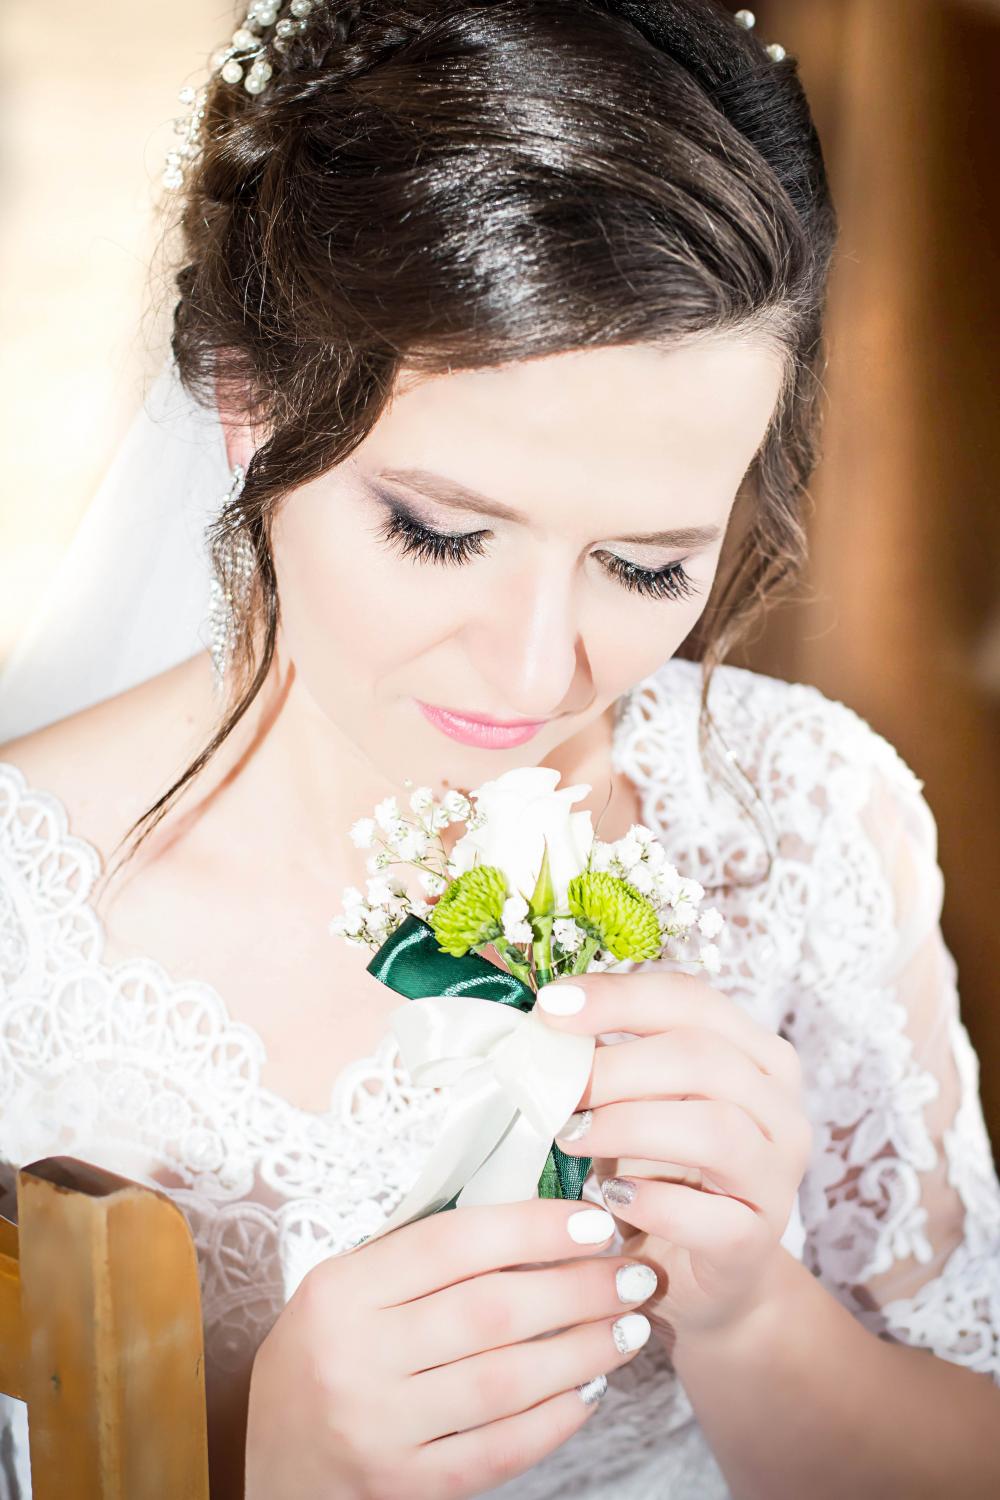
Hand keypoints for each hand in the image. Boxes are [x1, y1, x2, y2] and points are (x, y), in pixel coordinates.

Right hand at [244, 1197, 660, 1498]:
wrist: (271, 1465)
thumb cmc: (325, 1357)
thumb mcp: (347, 1292)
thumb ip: (422, 1260)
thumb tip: (536, 1222)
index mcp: (341, 1290)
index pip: (454, 1244)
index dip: (533, 1228)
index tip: (595, 1221)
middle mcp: (356, 1356)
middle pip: (490, 1311)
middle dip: (576, 1288)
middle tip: (630, 1273)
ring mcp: (378, 1428)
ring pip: (503, 1382)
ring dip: (580, 1351)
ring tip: (628, 1329)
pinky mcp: (403, 1487)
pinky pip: (495, 1451)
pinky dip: (552, 1421)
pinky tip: (589, 1391)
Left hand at [536, 969, 811, 1347]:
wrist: (697, 1273)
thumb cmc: (659, 1169)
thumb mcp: (638, 1101)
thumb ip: (609, 1057)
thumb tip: (543, 1018)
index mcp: (755, 1054)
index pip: (690, 1000)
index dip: (618, 998)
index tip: (550, 1006)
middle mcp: (779, 1107)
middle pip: (702, 1057)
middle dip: (614, 1067)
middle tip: (552, 1088)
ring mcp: (775, 1175)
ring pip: (714, 1128)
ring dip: (628, 1126)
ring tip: (569, 1137)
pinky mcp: (757, 1241)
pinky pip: (710, 1217)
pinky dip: (652, 1202)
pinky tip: (609, 1197)